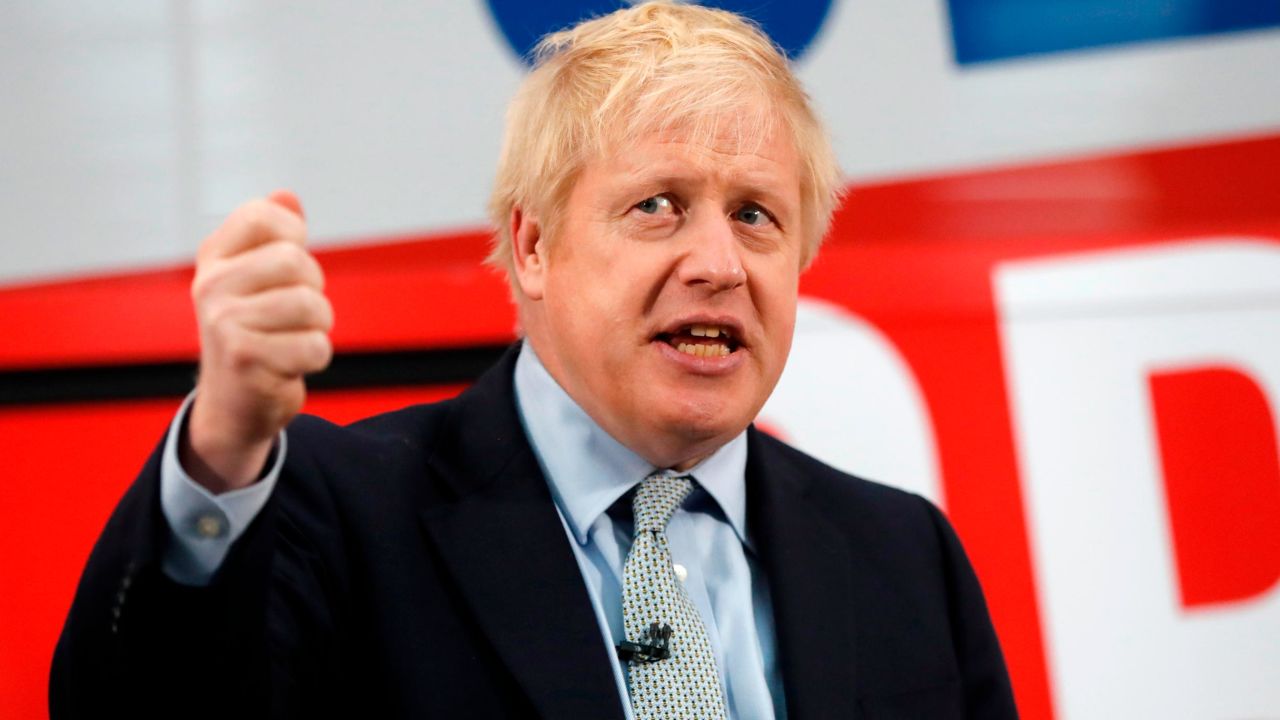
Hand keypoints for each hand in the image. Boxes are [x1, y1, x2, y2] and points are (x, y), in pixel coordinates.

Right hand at [181, 190, 333, 492]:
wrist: (233, 405)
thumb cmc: (256, 333)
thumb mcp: (258, 281)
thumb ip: (274, 237)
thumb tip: (287, 194)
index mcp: (214, 257)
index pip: (265, 216)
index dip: (294, 237)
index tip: (287, 268)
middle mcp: (211, 285)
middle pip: (296, 262)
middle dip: (313, 291)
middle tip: (293, 316)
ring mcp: (223, 322)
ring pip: (310, 305)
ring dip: (317, 328)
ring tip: (291, 339)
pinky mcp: (244, 358)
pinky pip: (314, 346)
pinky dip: (314, 358)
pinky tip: (289, 365)